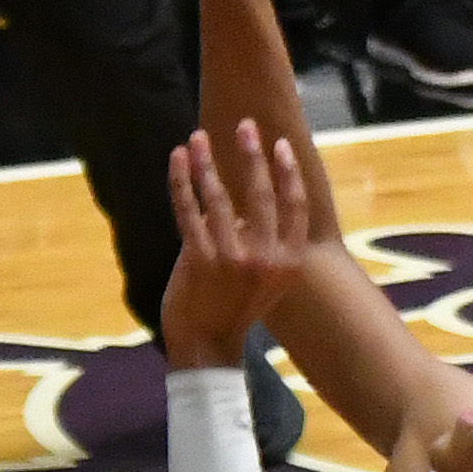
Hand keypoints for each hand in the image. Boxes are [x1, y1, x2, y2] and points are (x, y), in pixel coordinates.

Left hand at [161, 116, 312, 372]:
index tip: (279, 143)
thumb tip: (247, 200)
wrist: (207, 345)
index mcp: (288, 261)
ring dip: (207, 163)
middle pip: (260, 195)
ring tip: (198, 136)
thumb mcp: (267, 279)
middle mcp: (264, 259)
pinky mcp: (198, 261)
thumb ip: (264, 241)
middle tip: (244, 125)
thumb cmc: (235, 307)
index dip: (288, 172)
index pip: (294, 205)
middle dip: (252, 155)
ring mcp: (231, 260)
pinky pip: (188, 212)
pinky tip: (178, 159)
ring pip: (219, 199)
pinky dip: (181, 182)